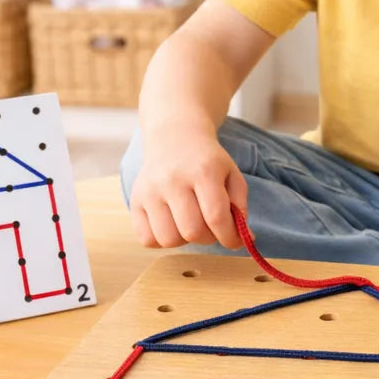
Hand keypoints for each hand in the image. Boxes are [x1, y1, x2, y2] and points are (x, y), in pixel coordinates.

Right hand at [129, 120, 247, 250]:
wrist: (175, 138)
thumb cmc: (207, 161)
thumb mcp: (232, 174)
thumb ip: (240, 206)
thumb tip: (243, 238)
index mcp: (203, 171)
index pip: (216, 216)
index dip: (229, 237)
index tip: (234, 241)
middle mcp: (173, 180)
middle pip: (192, 231)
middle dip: (208, 238)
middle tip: (211, 227)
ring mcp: (150, 191)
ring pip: (169, 239)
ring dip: (185, 240)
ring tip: (190, 223)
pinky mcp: (135, 200)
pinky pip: (147, 239)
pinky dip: (162, 240)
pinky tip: (172, 225)